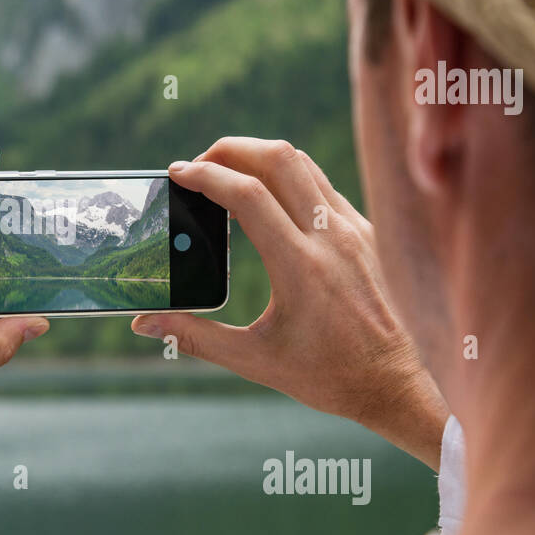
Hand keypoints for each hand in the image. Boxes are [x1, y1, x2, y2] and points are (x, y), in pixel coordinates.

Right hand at [130, 138, 447, 468]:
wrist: (392, 385)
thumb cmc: (325, 377)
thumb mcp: (253, 361)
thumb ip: (194, 338)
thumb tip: (143, 324)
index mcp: (300, 268)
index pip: (248, 195)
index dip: (207, 175)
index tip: (178, 174)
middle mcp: (331, 238)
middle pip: (278, 158)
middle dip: (230, 150)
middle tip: (198, 166)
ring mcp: (352, 230)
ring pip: (302, 163)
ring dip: (258, 157)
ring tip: (225, 174)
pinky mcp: (364, 232)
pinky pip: (320, 184)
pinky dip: (286, 176)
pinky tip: (264, 199)